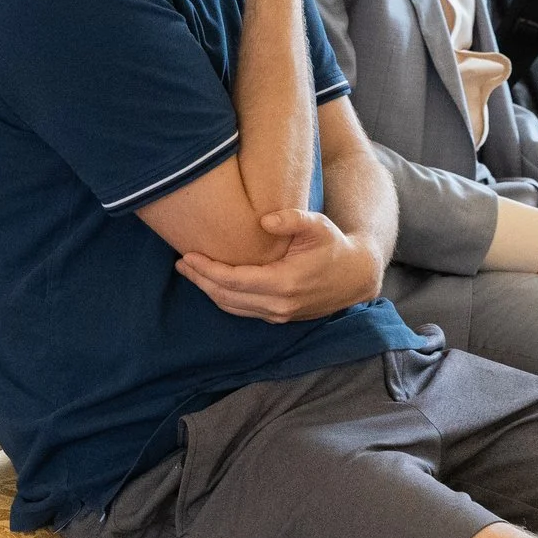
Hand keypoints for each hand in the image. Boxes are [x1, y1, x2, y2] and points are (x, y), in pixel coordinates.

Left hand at [174, 208, 382, 321]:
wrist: (356, 276)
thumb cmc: (333, 245)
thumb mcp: (318, 225)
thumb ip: (292, 219)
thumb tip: (264, 220)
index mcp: (284, 283)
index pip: (234, 281)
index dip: (207, 270)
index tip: (188, 256)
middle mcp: (279, 305)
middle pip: (226, 296)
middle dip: (200, 280)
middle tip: (181, 263)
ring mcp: (279, 315)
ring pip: (232, 307)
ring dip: (208, 290)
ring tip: (190, 272)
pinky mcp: (280, 318)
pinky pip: (243, 311)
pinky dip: (224, 299)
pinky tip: (212, 283)